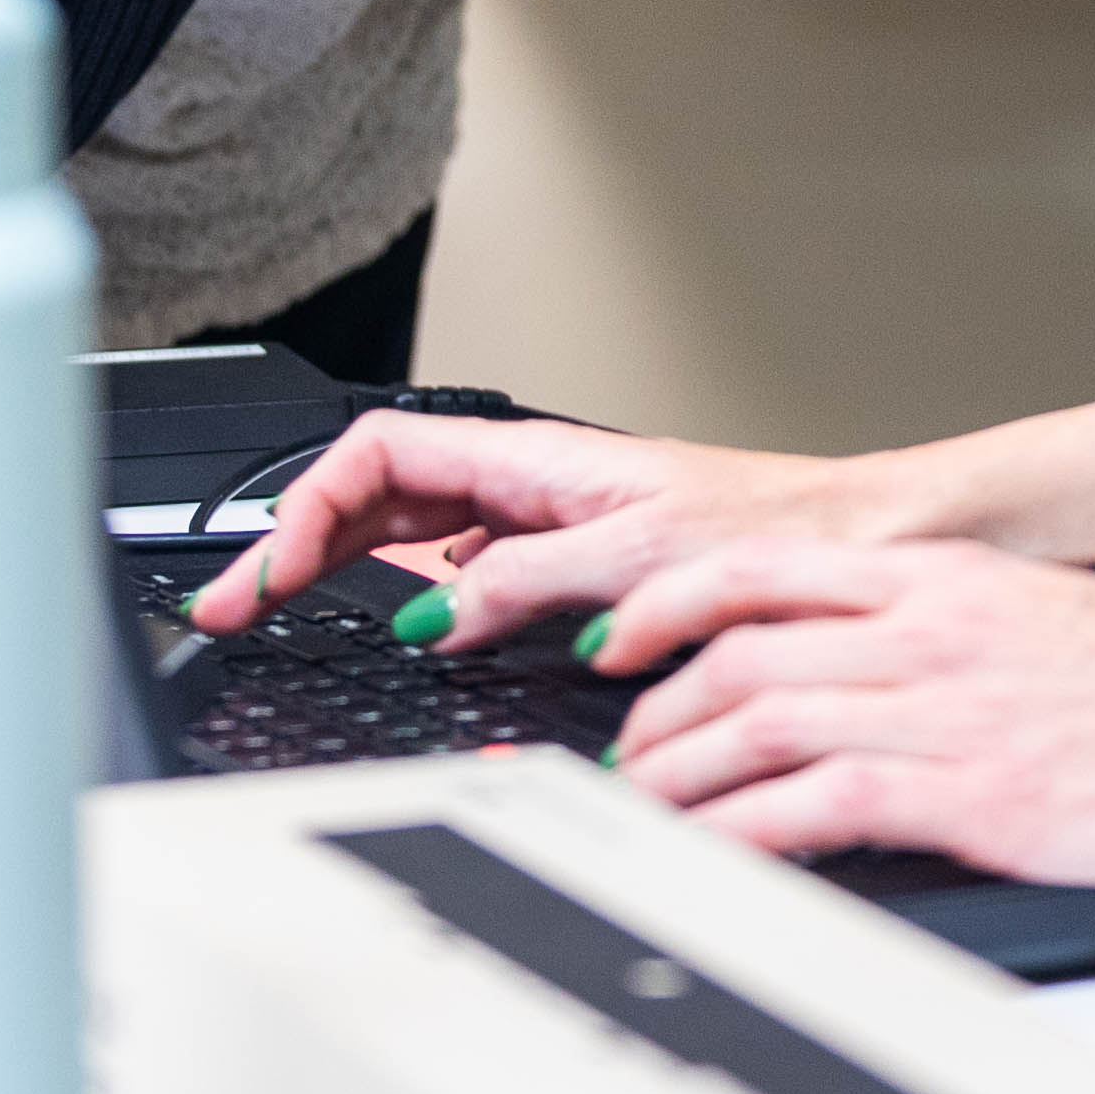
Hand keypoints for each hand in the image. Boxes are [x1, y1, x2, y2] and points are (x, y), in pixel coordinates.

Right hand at [174, 412, 927, 643]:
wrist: (860, 552)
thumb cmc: (778, 537)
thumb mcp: (641, 560)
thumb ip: (529, 581)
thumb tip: (433, 616)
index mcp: (536, 462)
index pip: (380, 457)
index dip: (308, 509)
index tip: (272, 576)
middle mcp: (532, 487)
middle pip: (374, 495)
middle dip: (293, 541)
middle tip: (234, 605)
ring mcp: (547, 528)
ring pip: (411, 534)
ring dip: (339, 569)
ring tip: (278, 614)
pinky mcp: (573, 572)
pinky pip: (462, 576)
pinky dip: (409, 600)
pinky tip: (395, 636)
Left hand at [589, 540, 1094, 900]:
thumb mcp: (1064, 632)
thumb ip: (967, 645)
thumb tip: (891, 688)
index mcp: (957, 579)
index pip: (767, 566)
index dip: (670, 602)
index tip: (623, 637)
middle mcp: (937, 627)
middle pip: (734, 641)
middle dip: (654, 704)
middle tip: (626, 750)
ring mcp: (949, 706)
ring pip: (752, 718)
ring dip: (677, 770)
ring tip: (651, 811)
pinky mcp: (971, 792)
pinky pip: (808, 804)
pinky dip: (738, 830)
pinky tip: (716, 856)